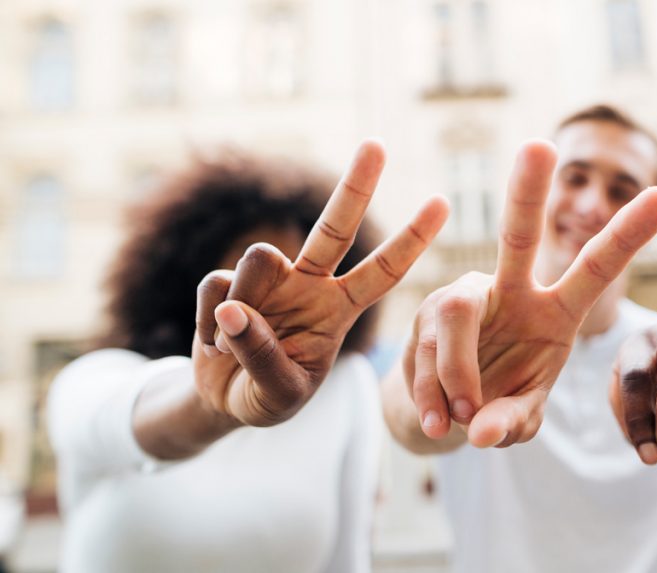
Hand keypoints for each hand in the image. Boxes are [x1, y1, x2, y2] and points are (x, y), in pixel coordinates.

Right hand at [193, 140, 447, 426]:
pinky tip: (218, 344)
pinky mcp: (224, 284)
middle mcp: (309, 284)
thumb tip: (233, 308)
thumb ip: (262, 357)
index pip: (383, 272)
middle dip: (356, 187)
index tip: (442, 203)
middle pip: (337, 227)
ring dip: (245, 300)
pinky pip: (215, 289)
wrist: (223, 402)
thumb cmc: (268, 397)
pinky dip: (212, 325)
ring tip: (237, 344)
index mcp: (339, 310)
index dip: (411, 240)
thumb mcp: (279, 393)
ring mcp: (268, 281)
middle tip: (378, 143)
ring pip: (259, 257)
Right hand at [403, 140, 656, 447]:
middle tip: (540, 145)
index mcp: (556, 312)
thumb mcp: (520, 418)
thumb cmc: (499, 405)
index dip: (628, 235)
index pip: (596, 268)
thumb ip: (511, 422)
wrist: (442, 413)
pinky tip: (437, 422)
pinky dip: (430, 395)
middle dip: (528, 192)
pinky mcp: (423, 317)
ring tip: (458, 421)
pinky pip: (426, 351)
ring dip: (457, 375)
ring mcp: (465, 299)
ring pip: (454, 313)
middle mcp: (512, 291)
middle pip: (518, 237)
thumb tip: (479, 431)